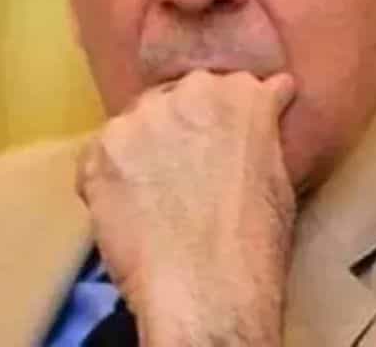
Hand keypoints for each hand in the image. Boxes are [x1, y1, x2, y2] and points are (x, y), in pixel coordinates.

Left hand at [76, 69, 296, 345]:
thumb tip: (267, 105)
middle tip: (188, 171)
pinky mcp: (96, 154)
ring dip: (144, 151)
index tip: (226, 137)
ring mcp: (135, 122)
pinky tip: (130, 211)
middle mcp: (183, 93)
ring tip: (155, 196)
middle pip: (177, 99)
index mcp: (238, 93)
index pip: (233, 86)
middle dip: (182, 126)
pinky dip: (111, 180)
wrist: (206, 289)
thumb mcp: (279, 174)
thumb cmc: (256, 242)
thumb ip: (262, 131)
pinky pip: (100, 159)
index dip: (228, 115)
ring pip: (136, 126)